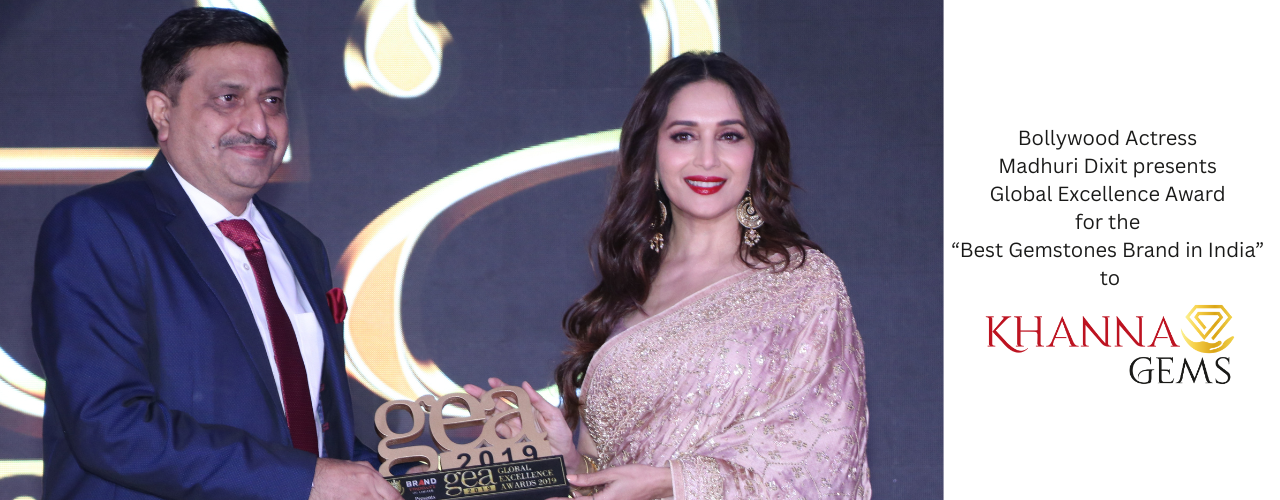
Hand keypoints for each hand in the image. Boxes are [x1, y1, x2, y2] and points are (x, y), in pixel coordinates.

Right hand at [309, 458, 401, 499]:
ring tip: (367, 497)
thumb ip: (374, 476)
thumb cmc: (332, 471)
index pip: (394, 496)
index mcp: (371, 480)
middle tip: (387, 499)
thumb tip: (384, 485)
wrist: (312, 480)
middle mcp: (367, 494)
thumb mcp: (358, 466)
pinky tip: (359, 499)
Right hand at [462, 378, 580, 471]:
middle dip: (483, 396)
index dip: (501, 387)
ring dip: (481, 410)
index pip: (512, 395)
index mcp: (528, 408)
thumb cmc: (561, 435)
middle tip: (468, 388)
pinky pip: (497, 434)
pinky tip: (479, 422)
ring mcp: (514, 430)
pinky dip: (488, 428)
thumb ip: (539, 401)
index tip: (491, 380)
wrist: (563, 458)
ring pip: (494, 417)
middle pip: (497, 404)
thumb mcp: (554, 415)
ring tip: (468, 404)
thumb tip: (525, 384)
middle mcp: (519, 417)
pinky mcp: (512, 442)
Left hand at [549, 464, 673, 499]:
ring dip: (579, 499)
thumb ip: (590, 479)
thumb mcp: (611, 474)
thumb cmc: (637, 476)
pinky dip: (588, 498)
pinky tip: (582, 493)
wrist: (657, 483)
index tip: (549, 498)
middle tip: (554, 496)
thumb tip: (571, 479)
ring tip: (567, 493)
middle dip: (569, 499)